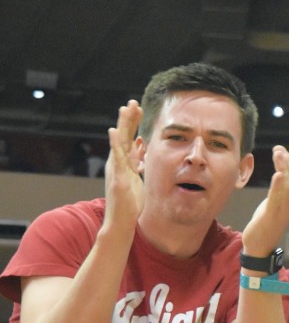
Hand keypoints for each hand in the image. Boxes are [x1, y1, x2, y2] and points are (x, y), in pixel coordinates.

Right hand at [103, 100, 144, 234]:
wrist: (121, 220)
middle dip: (128, 119)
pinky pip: (116, 157)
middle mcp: (117, 162)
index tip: (139, 108)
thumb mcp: (136, 176)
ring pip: (118, 142)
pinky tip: (113, 131)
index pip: (128, 138)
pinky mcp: (118, 176)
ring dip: (121, 125)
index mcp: (124, 162)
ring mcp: (116, 168)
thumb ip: (136, 161)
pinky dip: (114, 143)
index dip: (133, 123)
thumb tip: (140, 146)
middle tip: (133, 101)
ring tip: (124, 109)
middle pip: (123, 136)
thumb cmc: (129, 202)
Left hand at [242, 145, 288, 257]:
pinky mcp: (271, 215)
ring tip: (278, 153)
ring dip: (285, 168)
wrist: (260, 246)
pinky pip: (277, 198)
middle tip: (281, 148)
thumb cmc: (268, 222)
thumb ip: (288, 186)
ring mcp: (283, 210)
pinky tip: (277, 174)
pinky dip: (278, 185)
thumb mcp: (279, 201)